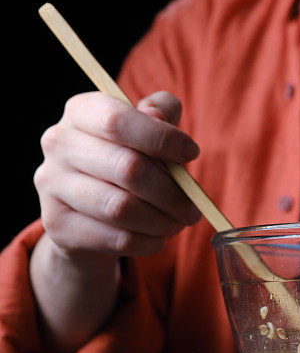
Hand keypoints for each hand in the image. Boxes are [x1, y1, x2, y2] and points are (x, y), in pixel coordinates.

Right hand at [35, 90, 201, 260]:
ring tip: (179, 222)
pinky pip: (116, 238)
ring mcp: (52, 185)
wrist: (86, 211)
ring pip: (121, 208)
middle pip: (127, 169)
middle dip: (172, 192)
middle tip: (193, 207)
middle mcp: (59, 144)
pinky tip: (159, 236)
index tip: (191, 153)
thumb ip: (160, 112)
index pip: (118, 121)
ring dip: (163, 221)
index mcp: (81, 112)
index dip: (161, 138)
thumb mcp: (147, 130)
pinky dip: (149, 241)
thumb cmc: (127, 160)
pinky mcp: (57, 225)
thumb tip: (157, 116)